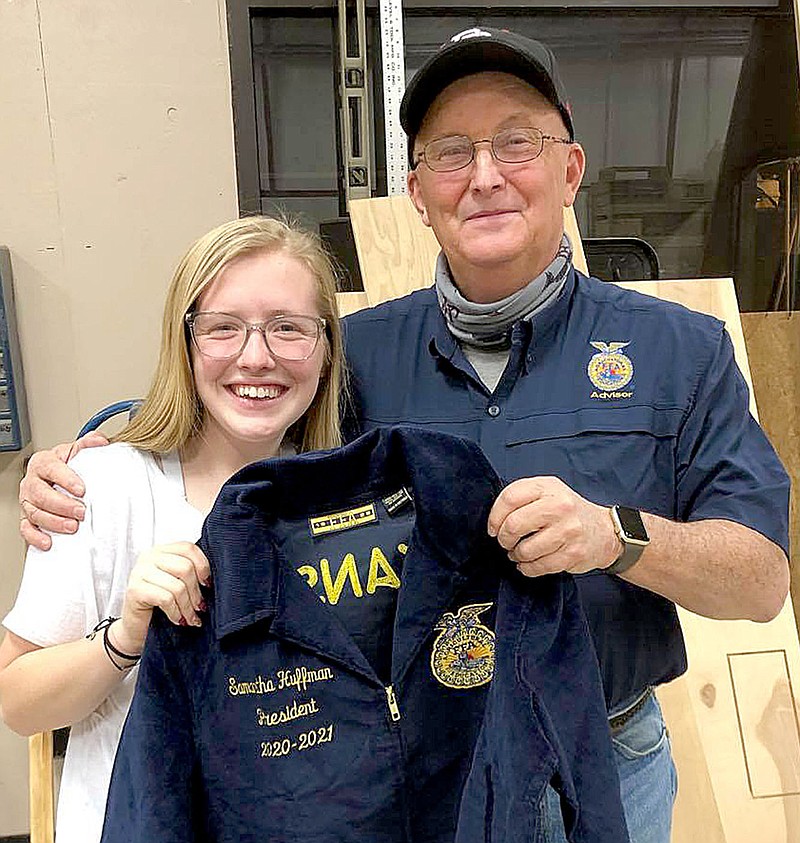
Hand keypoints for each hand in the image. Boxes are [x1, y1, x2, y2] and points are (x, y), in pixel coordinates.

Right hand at [18, 433, 108, 549]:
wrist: (60, 476)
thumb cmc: (69, 465)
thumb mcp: (78, 451)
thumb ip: (88, 444)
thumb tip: (100, 441)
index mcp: (43, 462)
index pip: (51, 469)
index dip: (66, 479)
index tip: (82, 489)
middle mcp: (32, 482)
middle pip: (41, 494)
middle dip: (62, 505)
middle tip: (81, 512)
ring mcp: (28, 501)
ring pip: (35, 513)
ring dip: (54, 522)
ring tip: (72, 527)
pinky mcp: (28, 517)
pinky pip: (26, 529)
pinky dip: (35, 537)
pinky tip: (49, 541)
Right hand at [113, 542, 211, 655]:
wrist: (135, 627)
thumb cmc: (159, 604)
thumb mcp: (176, 582)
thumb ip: (190, 573)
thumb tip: (214, 578)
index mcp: (161, 550)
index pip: (188, 548)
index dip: (203, 566)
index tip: (208, 584)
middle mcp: (149, 557)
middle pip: (185, 568)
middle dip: (197, 592)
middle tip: (201, 607)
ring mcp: (139, 572)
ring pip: (177, 586)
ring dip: (188, 607)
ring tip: (191, 617)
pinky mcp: (135, 590)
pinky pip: (166, 599)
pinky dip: (176, 612)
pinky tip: (178, 620)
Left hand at [487, 476, 620, 576]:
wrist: (605, 531)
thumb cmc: (568, 512)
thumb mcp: (548, 492)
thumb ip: (522, 498)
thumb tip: (494, 520)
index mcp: (548, 487)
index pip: (510, 497)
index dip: (495, 516)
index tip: (493, 527)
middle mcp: (559, 506)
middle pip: (514, 524)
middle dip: (504, 538)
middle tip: (506, 542)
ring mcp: (568, 530)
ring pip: (525, 549)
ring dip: (516, 555)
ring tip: (519, 552)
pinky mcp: (573, 553)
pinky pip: (539, 566)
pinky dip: (528, 568)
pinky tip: (529, 563)